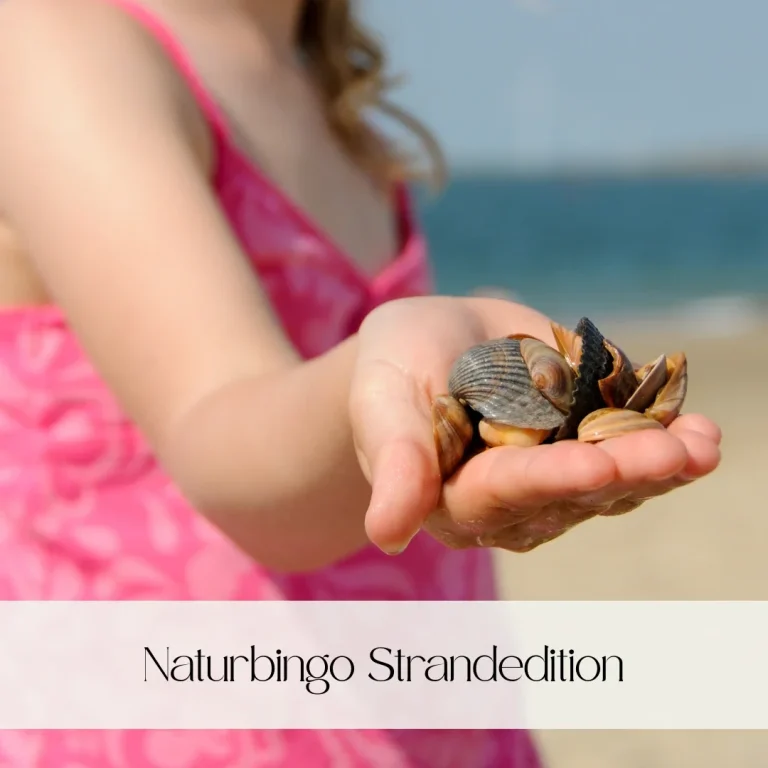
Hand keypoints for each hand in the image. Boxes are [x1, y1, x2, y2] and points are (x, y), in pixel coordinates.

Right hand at [349, 297, 721, 554]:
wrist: (434, 343)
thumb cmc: (396, 365)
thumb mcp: (384, 396)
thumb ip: (394, 458)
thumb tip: (387, 534)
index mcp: (452, 497)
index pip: (503, 491)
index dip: (549, 478)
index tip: (596, 464)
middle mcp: (508, 505)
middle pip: (571, 494)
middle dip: (626, 474)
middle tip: (676, 454)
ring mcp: (552, 485)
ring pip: (610, 484)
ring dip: (659, 467)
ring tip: (702, 443)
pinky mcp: (583, 459)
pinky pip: (626, 459)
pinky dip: (664, 444)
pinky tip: (697, 433)